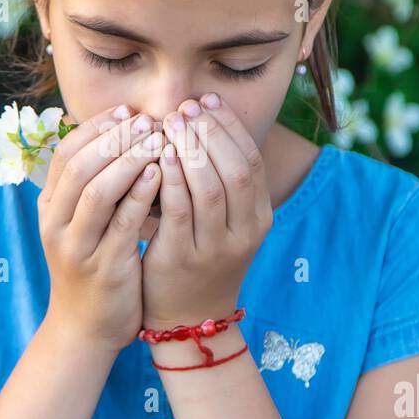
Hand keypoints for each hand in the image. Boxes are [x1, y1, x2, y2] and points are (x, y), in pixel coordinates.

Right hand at [37, 105, 164, 352]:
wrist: (86, 327)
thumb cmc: (93, 264)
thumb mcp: (83, 222)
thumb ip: (95, 184)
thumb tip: (119, 132)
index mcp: (49, 207)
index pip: (64, 152)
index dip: (95, 127)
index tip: (126, 110)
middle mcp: (55, 224)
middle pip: (78, 165)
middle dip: (114, 137)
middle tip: (147, 119)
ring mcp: (76, 247)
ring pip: (97, 191)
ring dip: (129, 160)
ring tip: (158, 140)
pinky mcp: (103, 268)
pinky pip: (122, 223)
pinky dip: (141, 194)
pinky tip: (161, 174)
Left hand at [140, 93, 271, 331]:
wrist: (188, 318)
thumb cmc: (201, 258)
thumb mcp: (225, 222)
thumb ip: (221, 180)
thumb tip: (205, 119)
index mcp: (259, 217)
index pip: (251, 159)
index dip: (229, 126)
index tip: (206, 100)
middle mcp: (245, 232)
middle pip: (235, 168)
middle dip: (210, 132)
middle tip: (185, 108)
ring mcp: (216, 247)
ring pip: (210, 186)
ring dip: (189, 148)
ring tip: (170, 123)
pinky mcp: (182, 257)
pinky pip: (179, 209)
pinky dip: (171, 178)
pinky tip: (158, 156)